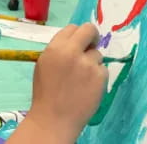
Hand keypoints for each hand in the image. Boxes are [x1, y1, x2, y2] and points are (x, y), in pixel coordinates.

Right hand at [28, 23, 106, 140]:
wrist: (54, 118)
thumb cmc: (46, 92)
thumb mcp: (44, 63)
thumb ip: (58, 49)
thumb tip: (75, 40)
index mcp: (55, 48)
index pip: (72, 27)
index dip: (76, 35)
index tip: (78, 42)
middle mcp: (72, 52)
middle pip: (89, 30)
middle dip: (92, 36)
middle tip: (90, 45)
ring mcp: (88, 64)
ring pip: (97, 54)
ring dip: (92, 62)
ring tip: (81, 79)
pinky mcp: (100, 77)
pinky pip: (103, 69)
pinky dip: (97, 77)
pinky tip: (87, 87)